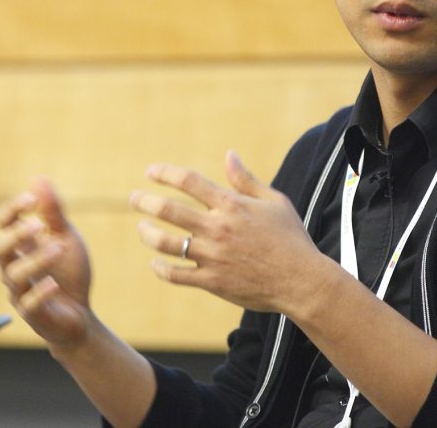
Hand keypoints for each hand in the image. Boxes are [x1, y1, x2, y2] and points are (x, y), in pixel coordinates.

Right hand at [0, 178, 93, 348]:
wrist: (80, 314)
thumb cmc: (68, 273)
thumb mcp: (65, 237)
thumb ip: (52, 212)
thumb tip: (37, 178)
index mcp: (20, 246)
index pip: (3, 224)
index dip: (13, 210)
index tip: (32, 199)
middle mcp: (13, 267)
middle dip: (16, 235)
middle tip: (38, 225)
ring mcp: (20, 292)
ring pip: (14, 275)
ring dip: (35, 260)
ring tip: (57, 249)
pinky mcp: (33, 315)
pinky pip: (28, 304)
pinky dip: (40, 292)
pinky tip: (54, 283)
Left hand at [131, 150, 326, 314]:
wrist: (302, 281)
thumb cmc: (290, 238)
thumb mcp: (274, 202)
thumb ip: (246, 180)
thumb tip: (229, 154)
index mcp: (231, 205)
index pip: (188, 181)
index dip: (165, 173)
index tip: (150, 172)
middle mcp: (218, 228)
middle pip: (168, 210)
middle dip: (145, 201)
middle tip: (134, 199)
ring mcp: (213, 256)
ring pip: (165, 243)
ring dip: (147, 233)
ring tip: (142, 228)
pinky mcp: (212, 282)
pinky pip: (175, 275)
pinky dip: (160, 268)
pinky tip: (155, 262)